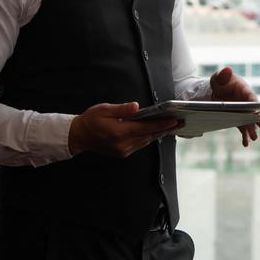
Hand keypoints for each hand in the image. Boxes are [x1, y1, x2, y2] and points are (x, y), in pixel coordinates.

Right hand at [68, 102, 182, 158]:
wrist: (78, 136)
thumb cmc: (91, 120)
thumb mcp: (104, 109)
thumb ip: (122, 109)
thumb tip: (136, 107)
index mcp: (119, 133)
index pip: (145, 128)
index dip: (161, 124)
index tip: (174, 120)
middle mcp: (123, 145)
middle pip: (149, 136)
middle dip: (165, 129)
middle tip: (181, 122)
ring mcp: (123, 151)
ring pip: (146, 141)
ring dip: (159, 133)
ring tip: (173, 126)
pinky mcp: (122, 153)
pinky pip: (140, 144)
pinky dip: (150, 137)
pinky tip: (157, 131)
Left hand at [210, 66, 259, 146]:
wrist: (216, 91)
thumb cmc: (221, 82)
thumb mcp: (219, 77)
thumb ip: (223, 74)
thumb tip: (227, 70)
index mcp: (244, 90)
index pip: (252, 97)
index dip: (256, 104)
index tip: (259, 111)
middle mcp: (246, 102)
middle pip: (253, 112)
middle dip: (258, 120)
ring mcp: (242, 112)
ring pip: (249, 122)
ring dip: (251, 130)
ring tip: (253, 138)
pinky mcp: (238, 119)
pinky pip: (242, 128)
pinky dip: (244, 135)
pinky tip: (245, 143)